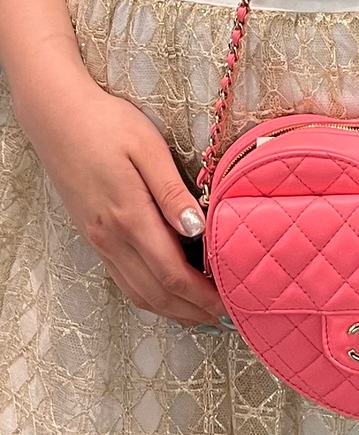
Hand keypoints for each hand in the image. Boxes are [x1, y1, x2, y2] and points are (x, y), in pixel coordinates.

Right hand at [16, 80, 226, 326]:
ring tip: (202, 316)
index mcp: (130, 218)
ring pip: (140, 294)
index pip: (174, 274)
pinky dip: (152, 299)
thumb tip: (197, 229)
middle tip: (224, 319)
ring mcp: (101, 242)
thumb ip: (173, 192)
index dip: (203, 297)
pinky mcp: (96, 239)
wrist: (54, 115)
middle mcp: (112, 239)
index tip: (228, 306)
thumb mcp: (147, 148)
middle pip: (158, 294)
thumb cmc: (105, 124)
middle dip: (194, 312)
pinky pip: (125, 282)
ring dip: (173, 312)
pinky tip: (168, 297)